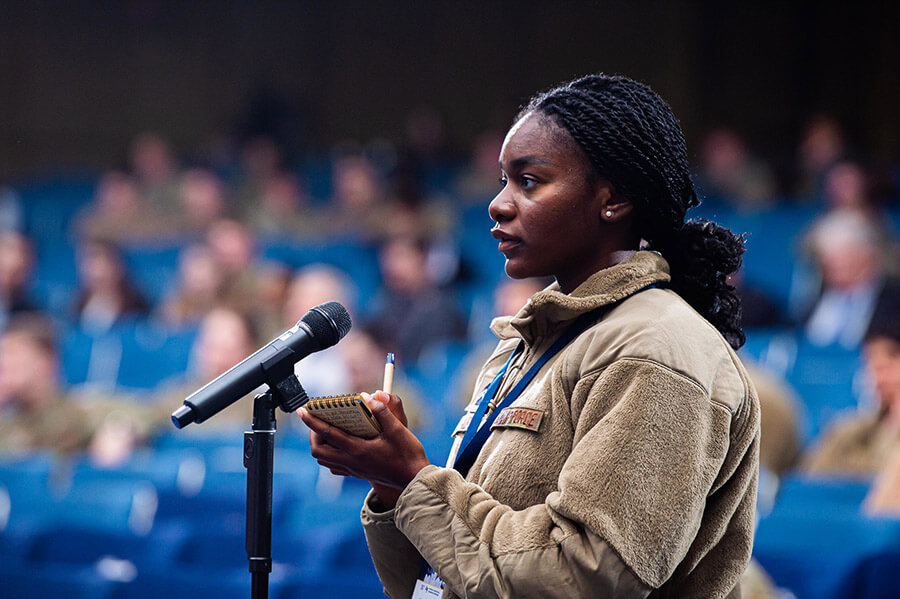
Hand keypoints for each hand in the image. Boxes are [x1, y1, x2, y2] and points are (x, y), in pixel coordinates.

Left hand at [299, 391, 429, 507]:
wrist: (414, 479)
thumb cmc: (407, 454)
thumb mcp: (397, 429)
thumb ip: (382, 411)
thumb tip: (369, 396)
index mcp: (357, 450)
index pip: (327, 434)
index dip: (312, 421)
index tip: (302, 411)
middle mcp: (351, 461)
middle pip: (318, 450)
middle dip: (313, 434)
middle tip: (318, 419)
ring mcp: (353, 469)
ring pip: (324, 460)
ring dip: (320, 444)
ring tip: (326, 429)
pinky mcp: (358, 473)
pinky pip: (335, 466)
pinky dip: (330, 454)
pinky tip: (339, 444)